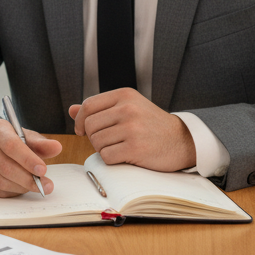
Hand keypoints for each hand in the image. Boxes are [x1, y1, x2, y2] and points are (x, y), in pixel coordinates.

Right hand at [0, 119, 61, 197]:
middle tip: (46, 186)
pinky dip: (12, 192)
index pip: (11, 146)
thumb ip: (41, 143)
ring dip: (22, 187)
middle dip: (29, 179)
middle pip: (6, 167)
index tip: (43, 170)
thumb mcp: (25, 137)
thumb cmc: (10, 141)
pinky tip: (19, 187)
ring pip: (2, 182)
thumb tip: (57, 147)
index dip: (28, 160)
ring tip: (35, 185)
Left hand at [68, 89, 194, 171]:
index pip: (88, 106)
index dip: (80, 120)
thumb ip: (100, 108)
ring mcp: (132, 128)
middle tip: (109, 141)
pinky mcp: (135, 147)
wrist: (183, 141)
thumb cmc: (152, 125)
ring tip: (120, 147)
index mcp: (124, 95)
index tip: (82, 131)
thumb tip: (71, 110)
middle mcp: (127, 108)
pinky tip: (124, 156)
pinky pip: (106, 156)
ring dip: (103, 149)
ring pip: (96, 142)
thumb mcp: (129, 108)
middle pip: (90, 126)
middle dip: (93, 137)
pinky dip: (111, 160)